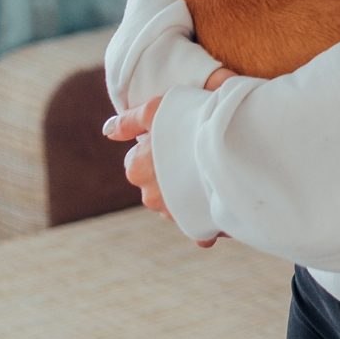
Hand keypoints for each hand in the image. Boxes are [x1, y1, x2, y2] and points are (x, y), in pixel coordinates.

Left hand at [103, 67, 237, 246]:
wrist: (232, 149)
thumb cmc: (192, 124)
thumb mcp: (157, 110)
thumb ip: (129, 120)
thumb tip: (107, 130)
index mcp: (137, 169)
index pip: (138, 159)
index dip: (157, 146)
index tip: (176, 137)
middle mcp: (150, 196)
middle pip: (156, 182)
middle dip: (170, 172)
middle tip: (194, 151)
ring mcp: (174, 214)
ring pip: (176, 201)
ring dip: (188, 190)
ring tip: (209, 169)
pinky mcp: (198, 227)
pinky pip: (199, 224)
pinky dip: (206, 215)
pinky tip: (218, 199)